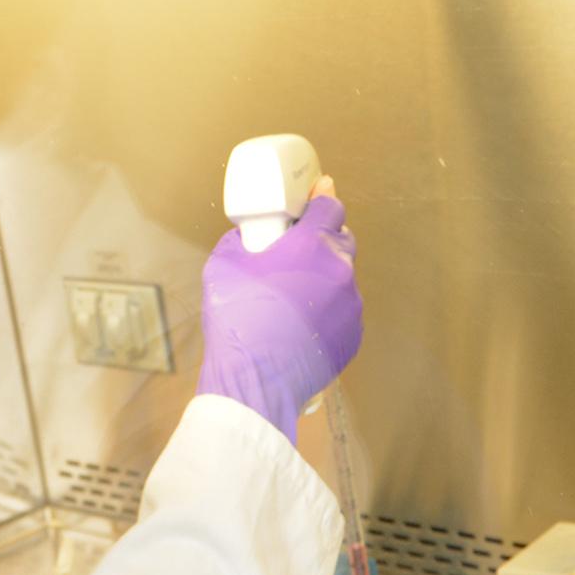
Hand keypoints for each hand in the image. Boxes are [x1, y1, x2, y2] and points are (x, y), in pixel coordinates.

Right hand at [195, 182, 362, 439]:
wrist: (255, 380)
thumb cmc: (238, 322)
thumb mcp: (222, 267)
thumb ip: (240, 242)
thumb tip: (248, 240)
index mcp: (311, 245)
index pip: (331, 206)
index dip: (322, 198)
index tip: (318, 194)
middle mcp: (340, 270)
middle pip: (342, 240)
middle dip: (323, 240)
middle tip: (297, 253)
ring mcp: (350, 305)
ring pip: (341, 281)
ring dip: (322, 282)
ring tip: (291, 301)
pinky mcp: (352, 336)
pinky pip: (341, 314)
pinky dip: (325, 314)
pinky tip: (298, 327)